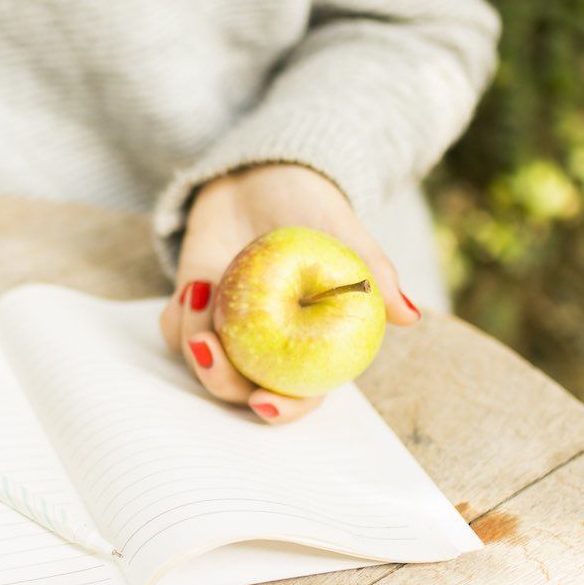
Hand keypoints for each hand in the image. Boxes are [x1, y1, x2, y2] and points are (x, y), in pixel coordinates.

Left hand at [159, 164, 420, 423]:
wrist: (258, 174)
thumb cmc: (308, 205)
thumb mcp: (342, 231)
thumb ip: (373, 272)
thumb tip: (409, 316)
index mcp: (308, 343)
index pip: (300, 394)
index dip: (284, 410)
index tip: (264, 403)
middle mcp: (266, 345)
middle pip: (239, 389)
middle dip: (219, 380)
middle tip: (208, 347)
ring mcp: (227, 329)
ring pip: (201, 363)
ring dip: (193, 338)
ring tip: (202, 291)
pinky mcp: (192, 310)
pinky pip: (175, 331)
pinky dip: (178, 317)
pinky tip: (194, 284)